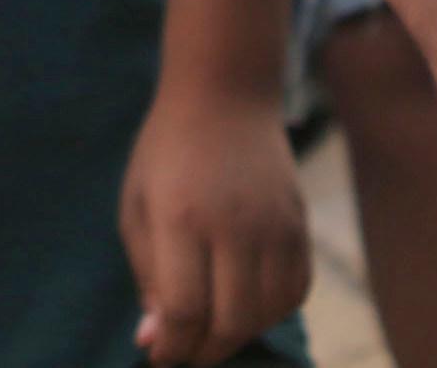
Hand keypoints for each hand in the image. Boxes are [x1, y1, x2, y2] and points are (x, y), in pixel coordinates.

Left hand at [119, 83, 311, 363]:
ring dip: (239, 334)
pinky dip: (272, 311)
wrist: (225, 95)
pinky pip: (296, 290)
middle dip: (204, 351)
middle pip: (230, 321)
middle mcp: (233, 224)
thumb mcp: (137, 209)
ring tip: (214, 326)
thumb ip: (147, 277)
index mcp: (181, 218)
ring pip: (267, 312)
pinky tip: (248, 304)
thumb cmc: (167, 154)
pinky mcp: (299, 223)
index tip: (159, 353)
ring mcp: (274, 224)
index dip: (171, 346)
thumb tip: (156, 339)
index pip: (184, 309)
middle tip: (186, 349)